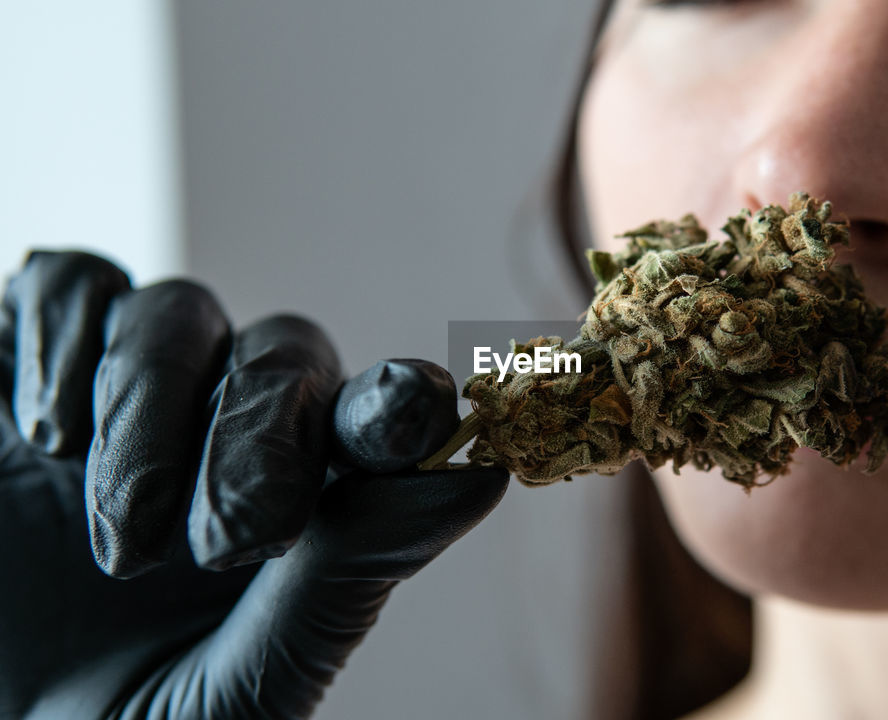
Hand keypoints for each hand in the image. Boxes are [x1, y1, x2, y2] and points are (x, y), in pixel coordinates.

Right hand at [0, 250, 508, 718]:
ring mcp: (122, 393)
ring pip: (179, 314)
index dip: (399, 401)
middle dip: (262, 437)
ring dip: (152, 415)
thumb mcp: (243, 686)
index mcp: (301, 499)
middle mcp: (222, 428)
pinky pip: (68, 283)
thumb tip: (477, 478)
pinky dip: (62, 331)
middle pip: (284, 355)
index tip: (415, 404)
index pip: (373, 417)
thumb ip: (345, 579)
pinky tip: (50, 433)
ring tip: (122, 542)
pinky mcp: (21, 373)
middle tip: (231, 540)